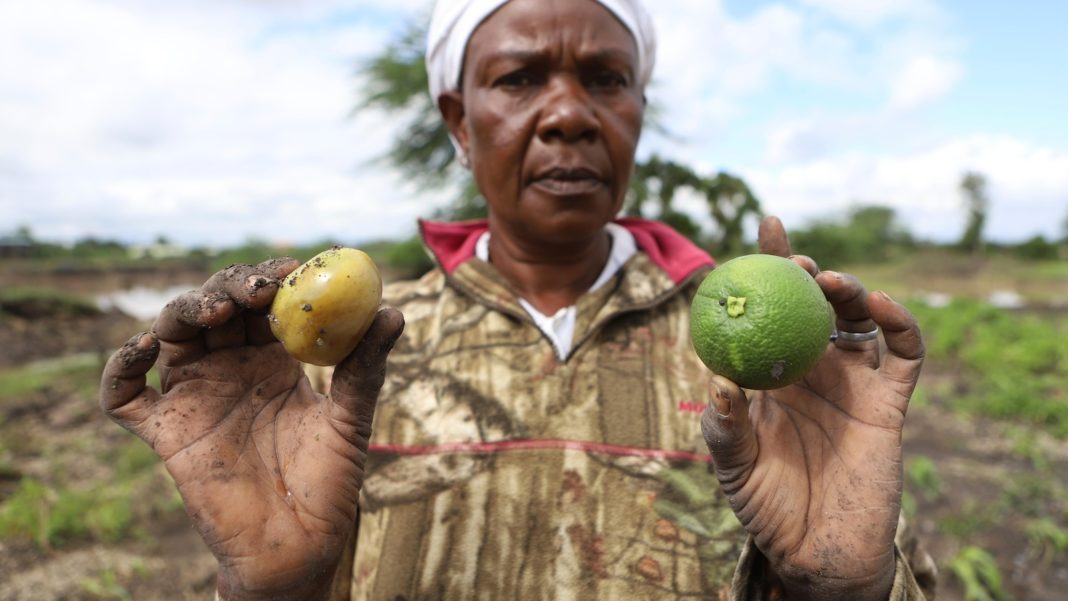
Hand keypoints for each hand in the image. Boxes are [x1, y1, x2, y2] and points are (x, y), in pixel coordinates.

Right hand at [99, 259, 403, 600]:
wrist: (299, 544)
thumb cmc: (329, 483)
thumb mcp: (352, 420)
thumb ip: (365, 368)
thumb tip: (393, 312)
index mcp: (273, 360)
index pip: (262, 304)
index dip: (270, 281)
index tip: (289, 271)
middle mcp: (230, 370)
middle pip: (215, 308)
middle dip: (230, 288)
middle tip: (256, 290)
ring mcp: (194, 397)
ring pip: (172, 334)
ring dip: (185, 310)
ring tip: (217, 311)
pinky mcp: (165, 432)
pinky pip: (124, 395)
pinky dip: (121, 365)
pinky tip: (144, 348)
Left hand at [701, 217, 923, 599]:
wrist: (816, 549)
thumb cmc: (766, 505)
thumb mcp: (733, 464)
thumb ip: (725, 425)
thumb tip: (724, 382)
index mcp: (772, 372)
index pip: (770, 308)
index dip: (770, 264)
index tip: (766, 225)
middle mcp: (812, 368)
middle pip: (815, 303)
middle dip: (807, 270)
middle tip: (794, 260)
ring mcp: (853, 382)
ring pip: (859, 318)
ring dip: (849, 290)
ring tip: (827, 281)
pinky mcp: (889, 403)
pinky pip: (904, 353)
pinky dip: (899, 322)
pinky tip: (878, 305)